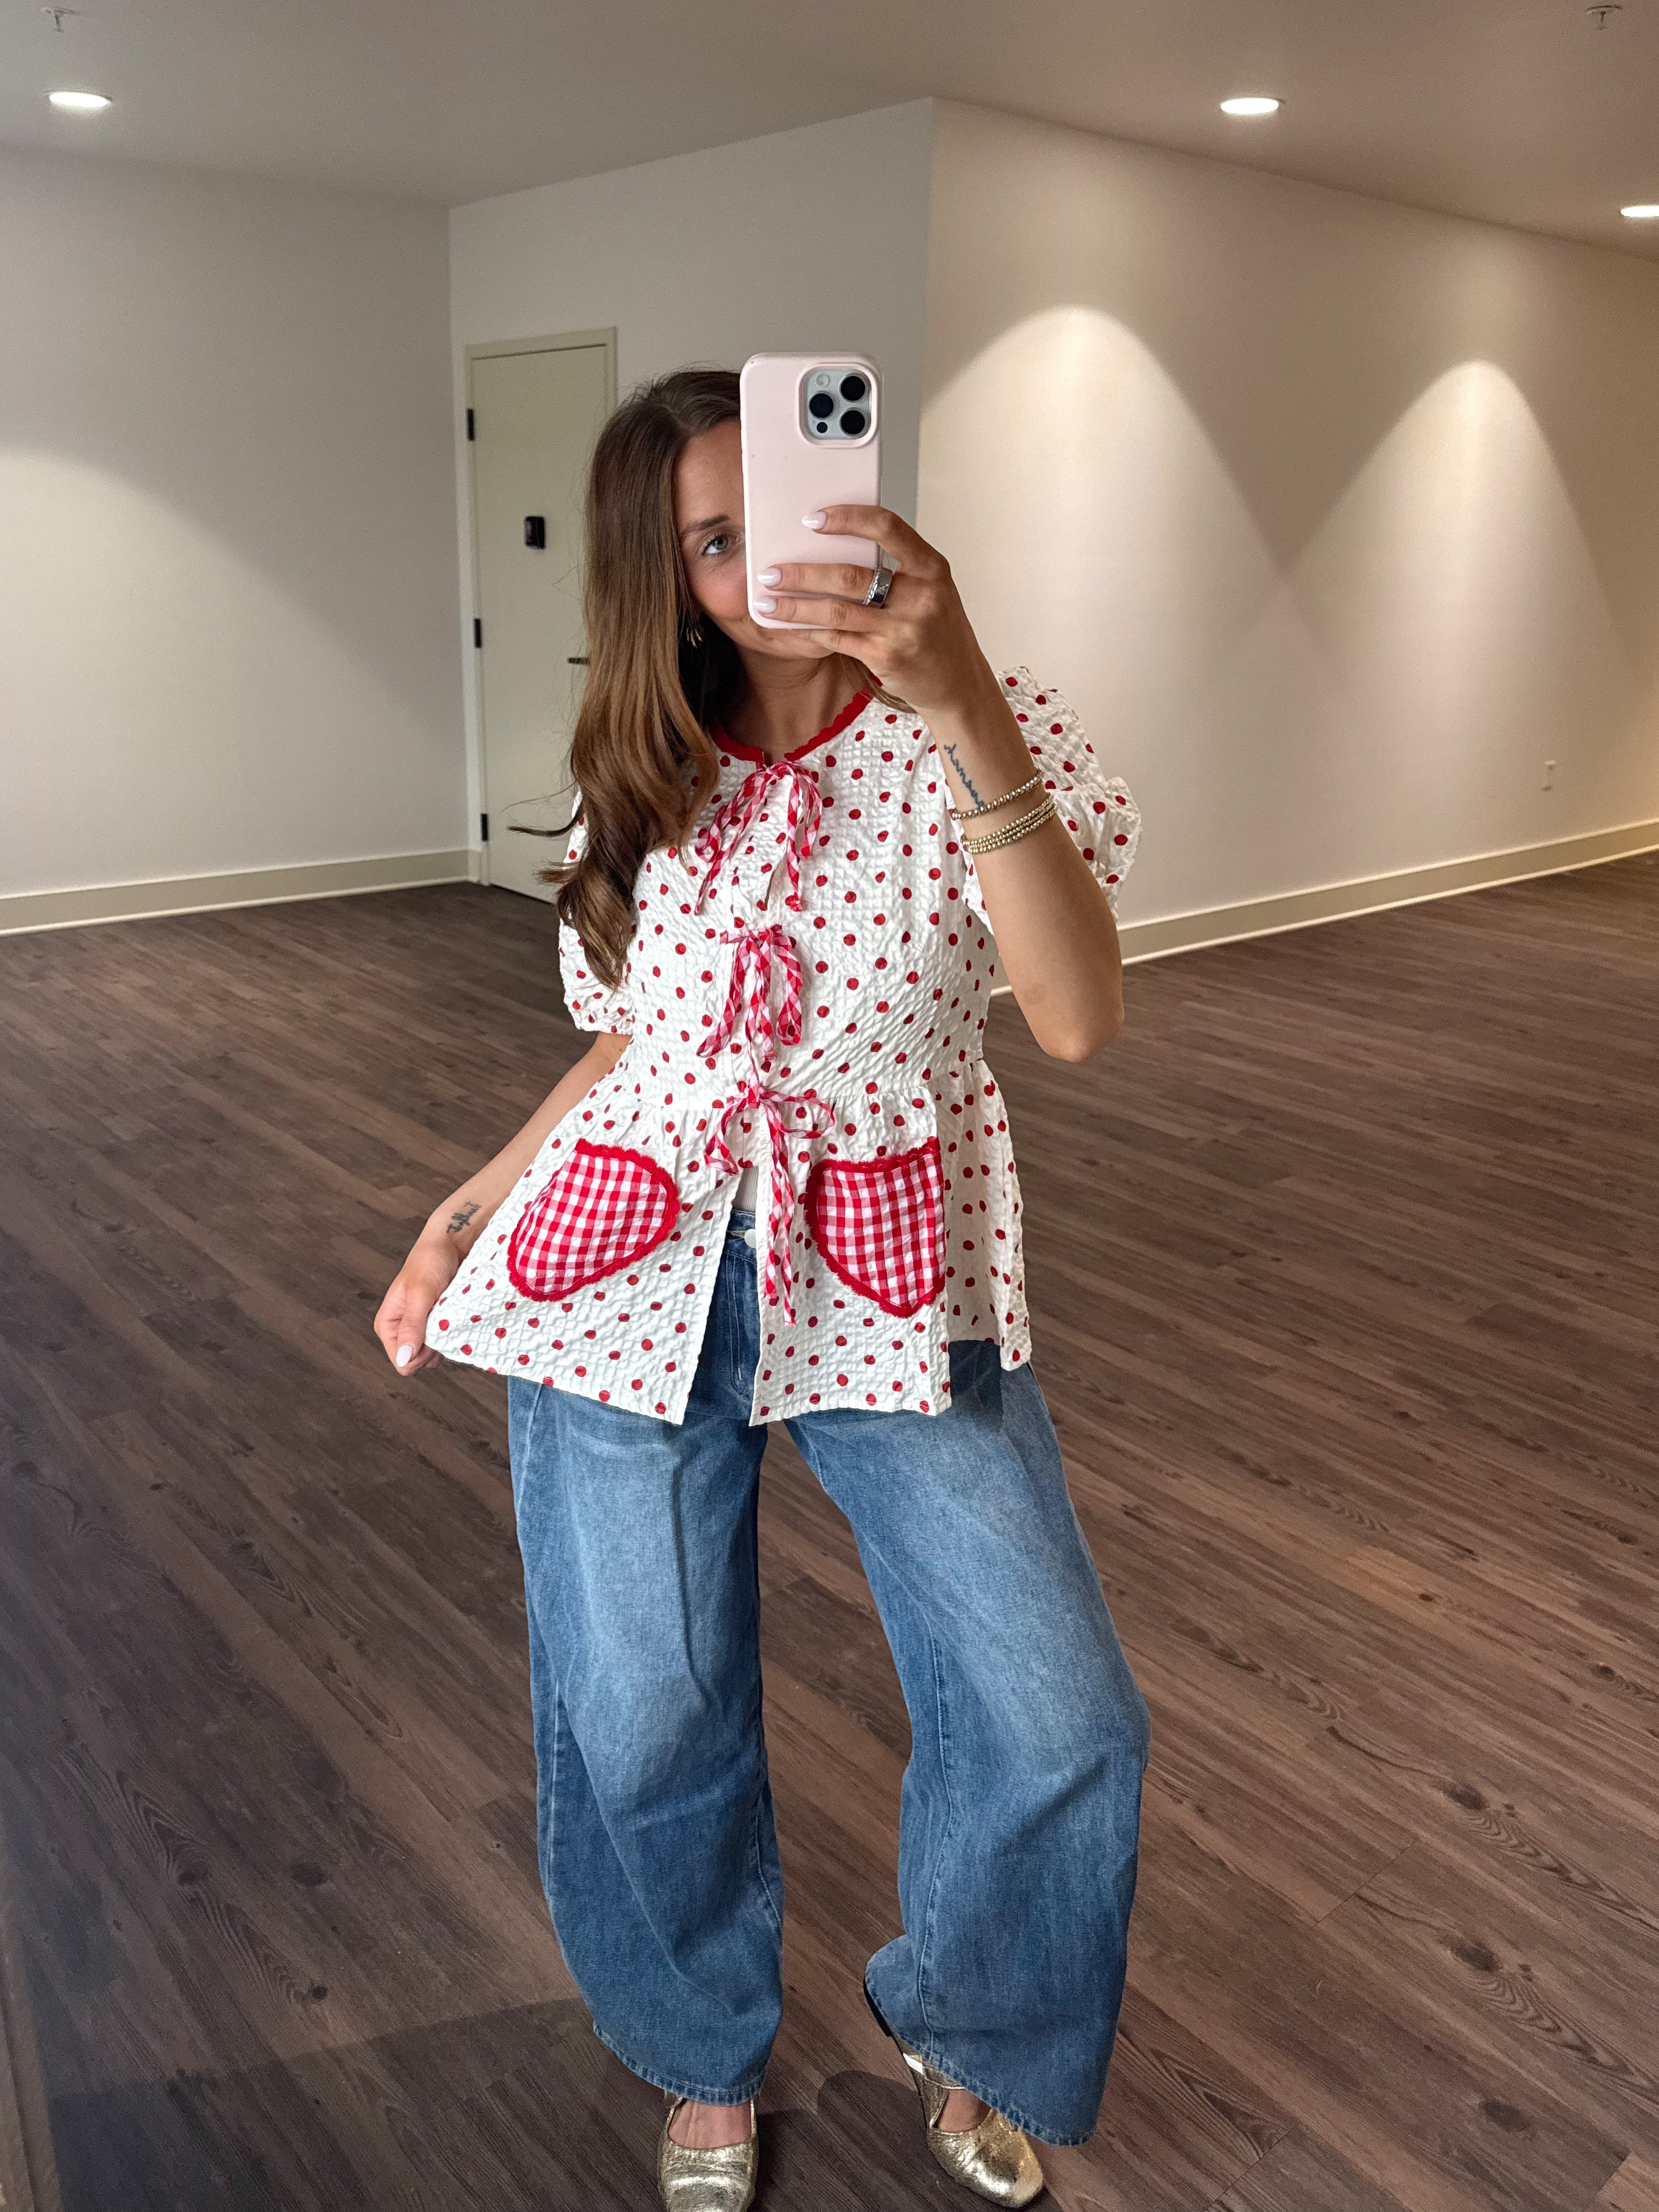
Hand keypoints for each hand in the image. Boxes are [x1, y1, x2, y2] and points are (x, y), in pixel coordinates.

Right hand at [373, 1236, 460, 1375]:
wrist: (453, 1243)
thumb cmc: (431, 1261)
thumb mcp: (420, 1293)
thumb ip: (412, 1325)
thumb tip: (404, 1358)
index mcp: (388, 1325)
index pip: (401, 1361)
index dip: (420, 1355)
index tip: (434, 1331)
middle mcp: (402, 1330)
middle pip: (418, 1362)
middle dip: (433, 1348)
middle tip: (444, 1320)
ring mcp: (421, 1329)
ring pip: (433, 1356)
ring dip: (446, 1341)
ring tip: (450, 1315)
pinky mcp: (438, 1325)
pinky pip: (446, 1344)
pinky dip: (454, 1335)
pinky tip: (457, 1318)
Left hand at [753, 507, 1002, 720]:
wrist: (958, 684)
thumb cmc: (938, 632)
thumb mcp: (930, 591)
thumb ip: (896, 569)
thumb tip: (835, 547)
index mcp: (932, 568)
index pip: (888, 528)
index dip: (848, 518)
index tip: (813, 519)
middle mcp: (921, 597)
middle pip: (850, 576)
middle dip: (803, 573)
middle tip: (770, 571)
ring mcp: (904, 630)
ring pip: (837, 611)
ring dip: (795, 606)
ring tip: (767, 601)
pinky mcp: (887, 658)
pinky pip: (838, 639)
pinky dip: (809, 631)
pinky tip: (790, 626)